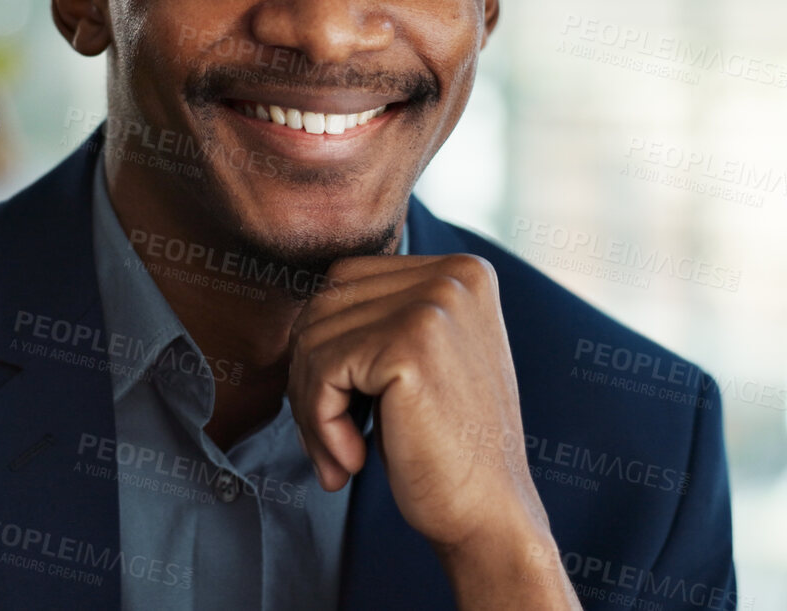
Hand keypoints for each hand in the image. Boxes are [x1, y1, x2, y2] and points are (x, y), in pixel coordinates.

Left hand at [287, 254, 581, 608]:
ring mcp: (435, 303)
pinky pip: (322, 370)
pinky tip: (353, 461)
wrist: (489, 516)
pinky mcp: (410, 343)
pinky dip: (320, 424)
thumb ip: (378, 319)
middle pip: (325, 304)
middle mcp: (454, 275)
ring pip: (314, 337)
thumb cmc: (445, 448)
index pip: (346, 282)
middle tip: (329, 443)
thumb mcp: (419, 361)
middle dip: (309, 378)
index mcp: (462, 271)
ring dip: (310, 408)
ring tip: (340, 456)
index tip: (338, 410)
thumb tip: (298, 315)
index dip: (325, 348)